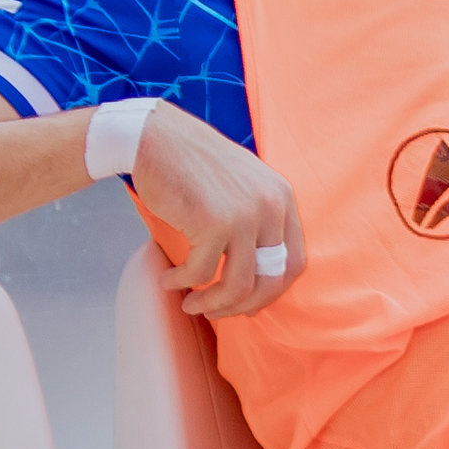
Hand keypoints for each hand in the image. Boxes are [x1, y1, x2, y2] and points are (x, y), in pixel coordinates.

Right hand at [124, 106, 308, 321]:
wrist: (154, 137)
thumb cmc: (191, 165)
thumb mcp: (241, 186)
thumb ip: (257, 221)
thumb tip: (256, 281)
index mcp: (282, 197)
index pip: (294, 263)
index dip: (271, 291)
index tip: (246, 302)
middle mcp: (271, 206)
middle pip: (271, 281)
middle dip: (241, 306)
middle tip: (214, 310)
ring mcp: (244, 215)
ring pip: (238, 287)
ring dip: (212, 304)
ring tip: (190, 303)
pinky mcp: (214, 223)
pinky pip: (201, 274)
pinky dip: (182, 284)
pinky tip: (168, 280)